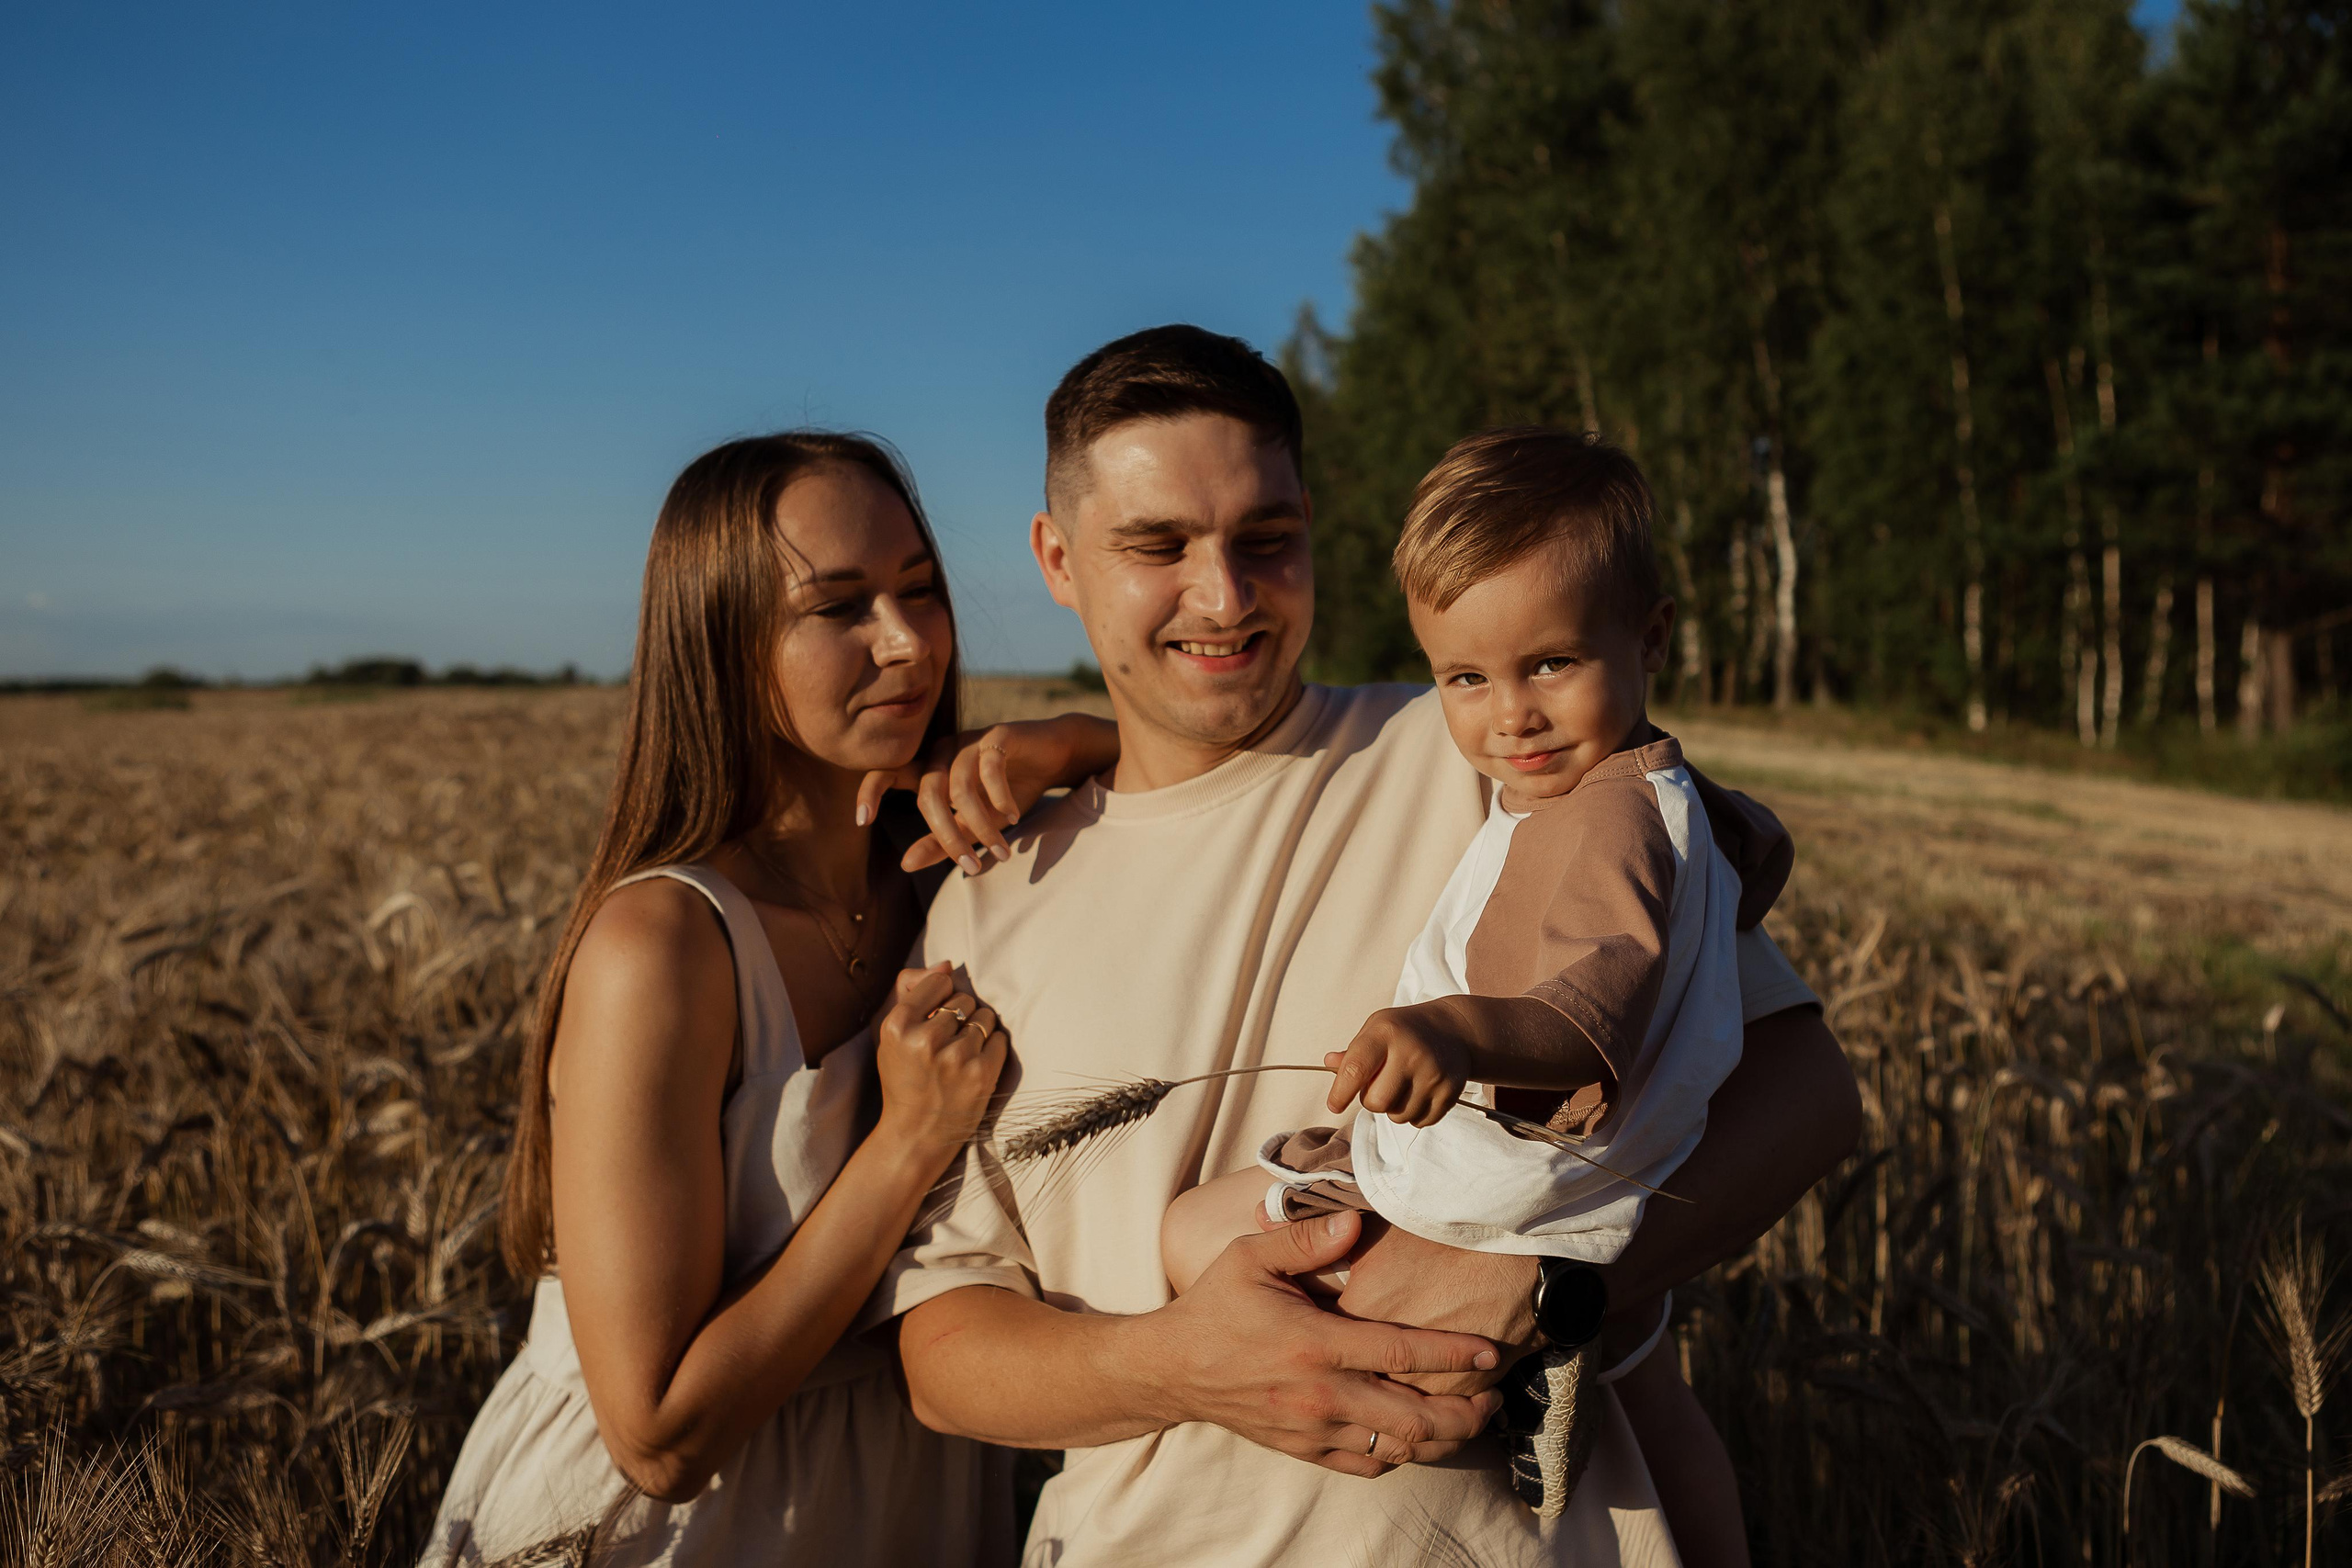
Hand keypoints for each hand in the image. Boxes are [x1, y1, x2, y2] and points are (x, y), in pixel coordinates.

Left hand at [857, 715, 1117, 875]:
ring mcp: (969, 740)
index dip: (870, 791)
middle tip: (971, 866)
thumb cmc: (1009, 791)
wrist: (1054, 757)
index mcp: (930, 769)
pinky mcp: (998, 735)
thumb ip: (941, 841)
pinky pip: (989, 768)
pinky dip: (999, 798)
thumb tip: (904, 865)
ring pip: (959, 787)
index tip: (861, 820)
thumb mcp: (975, 824)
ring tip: (1002, 851)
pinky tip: (1013, 816)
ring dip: (980, 825)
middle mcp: (943, 751)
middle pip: (927, 794)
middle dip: (946, 836)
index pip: (888, 773)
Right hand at [874, 964, 1006, 1170]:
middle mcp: (926, 1039)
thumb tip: (947, 965)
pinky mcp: (982, 1074)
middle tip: (948, 1041)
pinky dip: (992, 1047)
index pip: (939, 981)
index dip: (941, 997)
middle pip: (965, 999)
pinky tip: (975, 1063)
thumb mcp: (892, 1035)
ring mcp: (956, 1057)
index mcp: (898, 1025)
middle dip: (961, 1015)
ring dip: (979, 1030)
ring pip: (986, 1017)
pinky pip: (1001, 1039)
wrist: (915, 1133)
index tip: (935, 1016)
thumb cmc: (904, 1078)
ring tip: (961, 1052)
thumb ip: (911, 991)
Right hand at [1150, 1210, 1504, 1475]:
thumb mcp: (1248, 1258)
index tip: (1490, 1351)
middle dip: (1464, 1413)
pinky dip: (1401, 1457)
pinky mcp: (1304, 1450)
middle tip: (1494, 1398)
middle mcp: (1321, 1394)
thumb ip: (1303, 1238)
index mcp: (1315, 1343)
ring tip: (1470, 1421)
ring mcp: (1314, 1429)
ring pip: (1397, 1449)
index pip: (1401, 1353)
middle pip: (1414, 1418)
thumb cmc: (1215, 1307)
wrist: (1173, 1369)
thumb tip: (1353, 1222)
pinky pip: (1366, 1465)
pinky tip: (1417, 1439)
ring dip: (1442, 1439)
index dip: (1453, 1354)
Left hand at [1323, 1004, 1468, 1125]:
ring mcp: (1433, 1073)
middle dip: (1371, 1100)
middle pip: (1376, 1103)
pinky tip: (1419, 1092)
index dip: (1340, 1093)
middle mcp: (1411, 1052)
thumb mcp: (1375, 1030)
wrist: (1454, 1030)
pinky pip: (1420, 1122)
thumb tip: (1329, 1063)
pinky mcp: (1449, 1091)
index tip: (1334, 1106)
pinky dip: (1414, 1114)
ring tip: (1402, 1086)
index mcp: (1386, 1033)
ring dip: (1394, 1108)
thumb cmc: (1403, 1032)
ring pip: (1398, 1116)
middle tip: (1380, 1086)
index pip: (1355, 1070)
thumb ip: (1352, 1052)